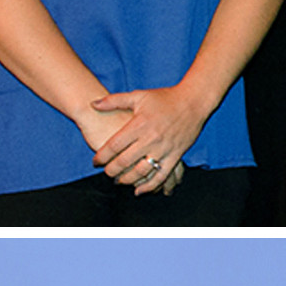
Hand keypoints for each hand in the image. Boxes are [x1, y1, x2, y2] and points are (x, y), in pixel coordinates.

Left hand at [89, 89, 206, 193]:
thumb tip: (93, 104)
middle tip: (106, 173)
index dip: (102, 156)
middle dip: (112, 170)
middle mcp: (150, 139)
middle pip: (124, 161)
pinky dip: (150, 186)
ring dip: (128, 180)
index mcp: (138, 124)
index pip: (114, 145)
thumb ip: (114, 101)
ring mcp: (164, 149)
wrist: (193, 102)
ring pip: (141, 171)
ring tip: (120, 181)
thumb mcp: (138, 96)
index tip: (96, 162)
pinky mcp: (176, 156)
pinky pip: (161, 176)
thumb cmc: (165, 98)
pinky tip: (140, 190)